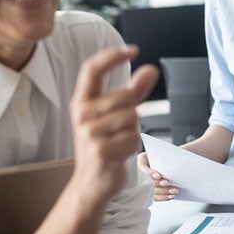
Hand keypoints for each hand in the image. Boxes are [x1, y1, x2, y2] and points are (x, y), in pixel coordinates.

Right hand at [70, 46, 158, 203]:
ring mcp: (89, 133)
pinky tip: (119, 154)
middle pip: (124, 96)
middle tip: (120, 130)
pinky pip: (132, 137)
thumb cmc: (105, 145)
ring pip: (131, 117)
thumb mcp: (116, 116)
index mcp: (82, 102)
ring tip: (118, 143)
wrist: (91, 183)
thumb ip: (134, 91)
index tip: (132, 50)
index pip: (92, 69)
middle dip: (133, 112)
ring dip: (133, 131)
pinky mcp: (100, 150)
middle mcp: (82, 114)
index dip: (112, 55)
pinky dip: (133, 146)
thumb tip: (151, 69)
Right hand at [138, 152, 177, 201]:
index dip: (149, 173)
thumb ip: (163, 157)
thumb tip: (169, 161)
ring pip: (151, 191)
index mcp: (141, 160)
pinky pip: (155, 197)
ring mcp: (144, 184)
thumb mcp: (161, 153)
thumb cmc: (164, 155)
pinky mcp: (150, 192)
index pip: (142, 168)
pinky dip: (163, 197)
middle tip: (167, 183)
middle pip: (146, 182)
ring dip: (163, 192)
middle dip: (157, 184)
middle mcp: (140, 173)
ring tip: (173, 191)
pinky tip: (171, 196)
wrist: (166, 161)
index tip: (158, 175)